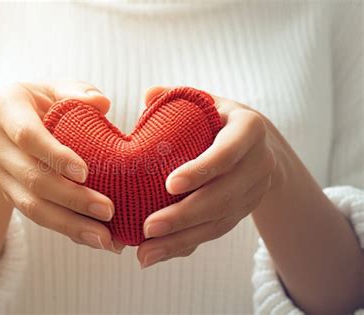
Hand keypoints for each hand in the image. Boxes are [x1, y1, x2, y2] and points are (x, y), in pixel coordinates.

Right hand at [0, 81, 123, 253]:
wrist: (16, 122)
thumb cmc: (46, 101)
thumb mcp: (59, 89)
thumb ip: (79, 92)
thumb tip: (101, 103)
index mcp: (5, 107)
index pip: (27, 135)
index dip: (54, 156)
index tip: (85, 173)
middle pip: (31, 178)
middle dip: (71, 198)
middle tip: (108, 210)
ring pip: (31, 206)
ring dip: (69, 224)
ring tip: (104, 237)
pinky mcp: (10, 194)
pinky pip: (37, 217)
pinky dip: (67, 229)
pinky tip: (93, 236)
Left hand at [138, 87, 280, 267]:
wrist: (259, 145)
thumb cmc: (220, 119)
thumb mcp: (206, 102)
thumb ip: (176, 97)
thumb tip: (148, 95)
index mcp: (249, 129)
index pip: (227, 152)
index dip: (202, 169)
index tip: (170, 185)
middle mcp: (259, 163)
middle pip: (223, 196)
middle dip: (184, 215)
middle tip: (148, 227)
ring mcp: (254, 192)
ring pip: (219, 223)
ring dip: (180, 240)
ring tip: (144, 254)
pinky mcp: (243, 213)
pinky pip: (214, 233)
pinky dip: (185, 245)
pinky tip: (156, 254)